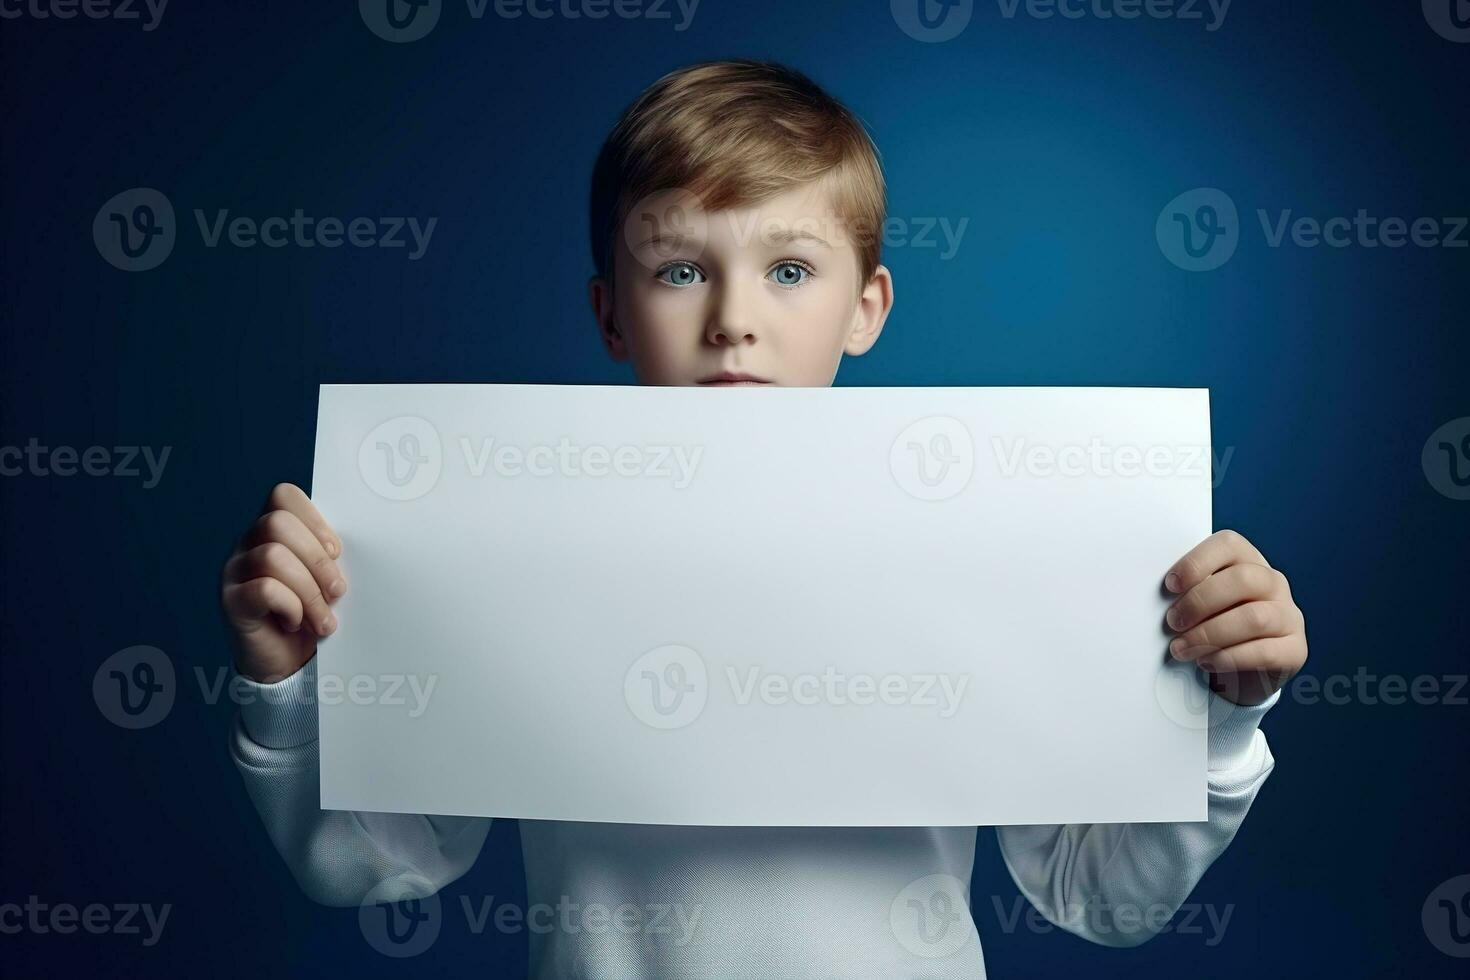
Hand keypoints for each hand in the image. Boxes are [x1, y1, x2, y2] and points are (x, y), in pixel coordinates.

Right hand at [220, 483, 346, 682]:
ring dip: (309, 591)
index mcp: (271, 532)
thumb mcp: (325, 579)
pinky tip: (296, 623)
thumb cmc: (311, 616)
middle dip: (317, 560)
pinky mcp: (231, 602)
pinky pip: (263, 589)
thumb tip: (346, 548)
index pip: (283, 496)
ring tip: (323, 620)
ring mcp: (234, 572)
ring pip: (272, 556)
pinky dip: (291, 607)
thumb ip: (327, 554)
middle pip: (277, 523)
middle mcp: (246, 546)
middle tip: (337, 591)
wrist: (287, 666)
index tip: (336, 552)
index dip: (315, 519)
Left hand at [1164, 529, 1306, 705]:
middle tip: (1172, 622)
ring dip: (1209, 635)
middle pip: (1242, 579)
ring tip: (1181, 649)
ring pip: (1254, 617)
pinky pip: (1264, 652)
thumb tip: (1156, 598)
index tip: (1170, 585)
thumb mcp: (1201, 605)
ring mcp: (1289, 615)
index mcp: (1248, 561)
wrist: (1241, 672)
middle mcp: (1274, 583)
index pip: (1229, 544)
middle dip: (1199, 602)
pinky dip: (1228, 658)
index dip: (1197, 561)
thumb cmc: (1213, 627)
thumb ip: (1187, 592)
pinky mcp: (1295, 649)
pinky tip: (1206, 662)